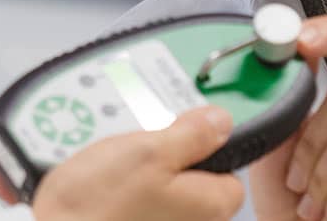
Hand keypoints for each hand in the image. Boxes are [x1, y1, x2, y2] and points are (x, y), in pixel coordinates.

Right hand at [0, 105, 245, 220]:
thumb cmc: (99, 205)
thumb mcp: (150, 152)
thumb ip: (193, 135)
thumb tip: (220, 121)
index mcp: (210, 206)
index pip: (228, 168)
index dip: (203, 145)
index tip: (175, 132)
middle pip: (191, 176)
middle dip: (164, 155)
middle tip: (133, 146)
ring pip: (160, 184)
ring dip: (137, 167)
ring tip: (107, 162)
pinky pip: (134, 197)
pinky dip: (119, 185)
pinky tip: (98, 178)